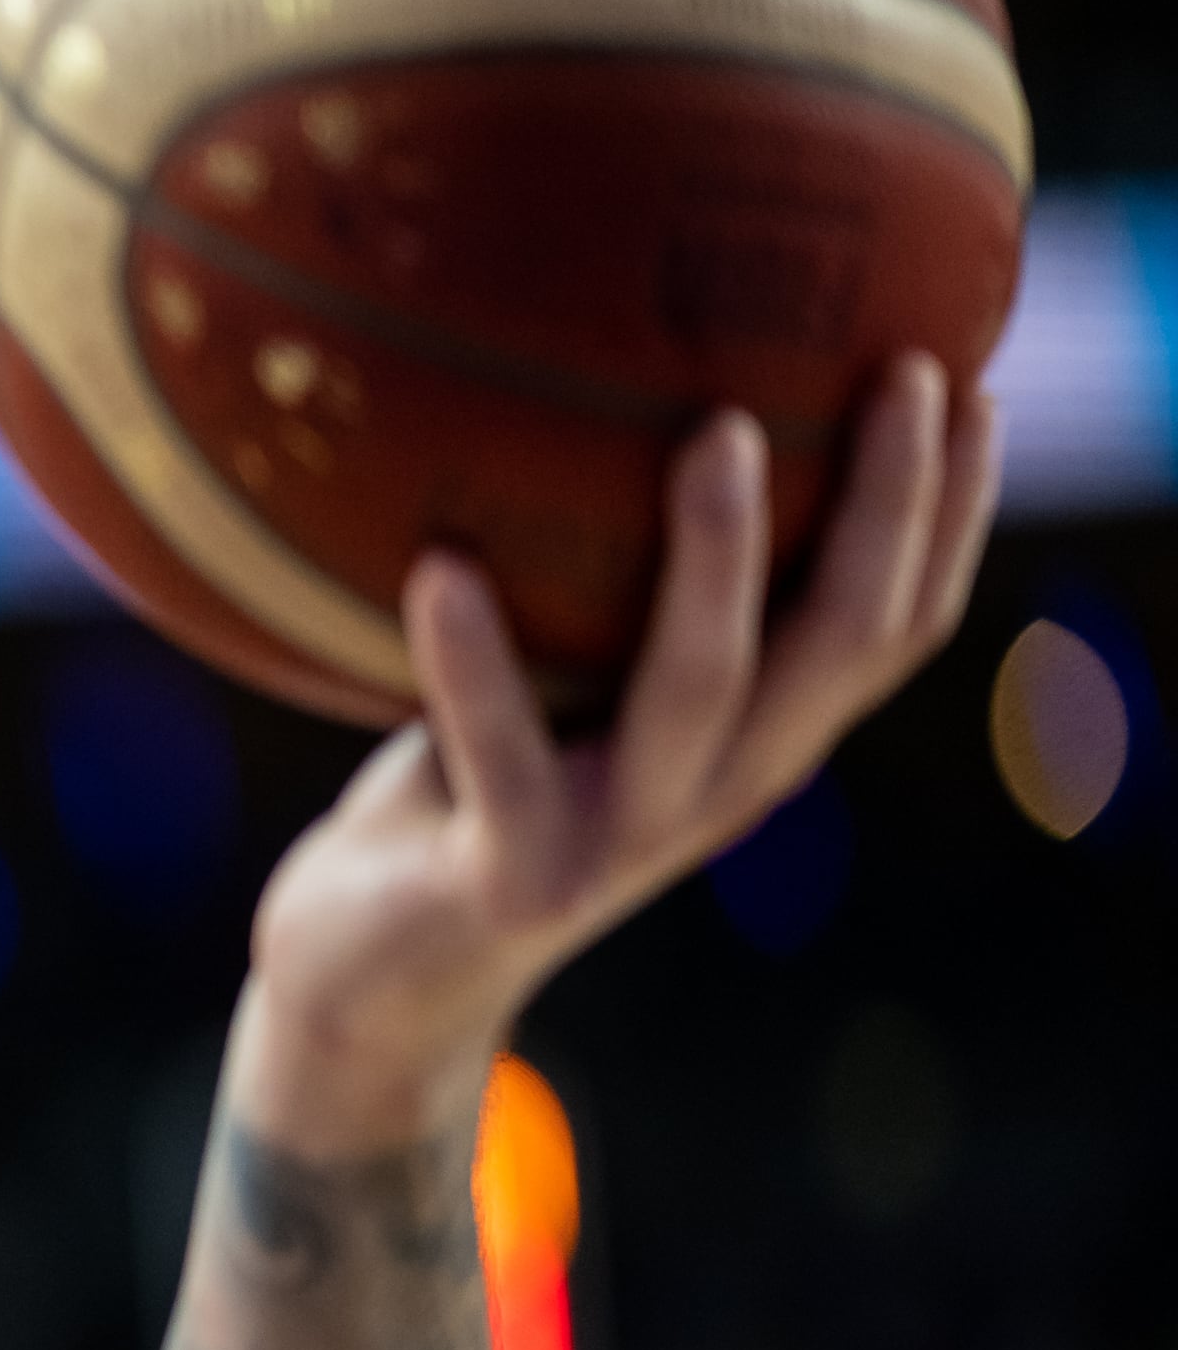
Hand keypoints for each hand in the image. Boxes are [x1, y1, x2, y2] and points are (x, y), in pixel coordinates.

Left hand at [241, 356, 1003, 1150]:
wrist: (377, 977)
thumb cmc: (470, 787)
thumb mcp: (570, 684)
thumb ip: (616, 588)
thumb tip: (624, 397)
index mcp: (756, 742)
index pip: (895, 627)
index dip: (951, 517)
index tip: (973, 384)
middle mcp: (717, 791)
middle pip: (841, 642)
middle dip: (886, 505)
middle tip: (896, 372)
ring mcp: (616, 838)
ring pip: (699, 687)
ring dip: (717, 557)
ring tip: (717, 429)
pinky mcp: (508, 875)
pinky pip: (494, 750)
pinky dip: (468, 660)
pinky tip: (441, 564)